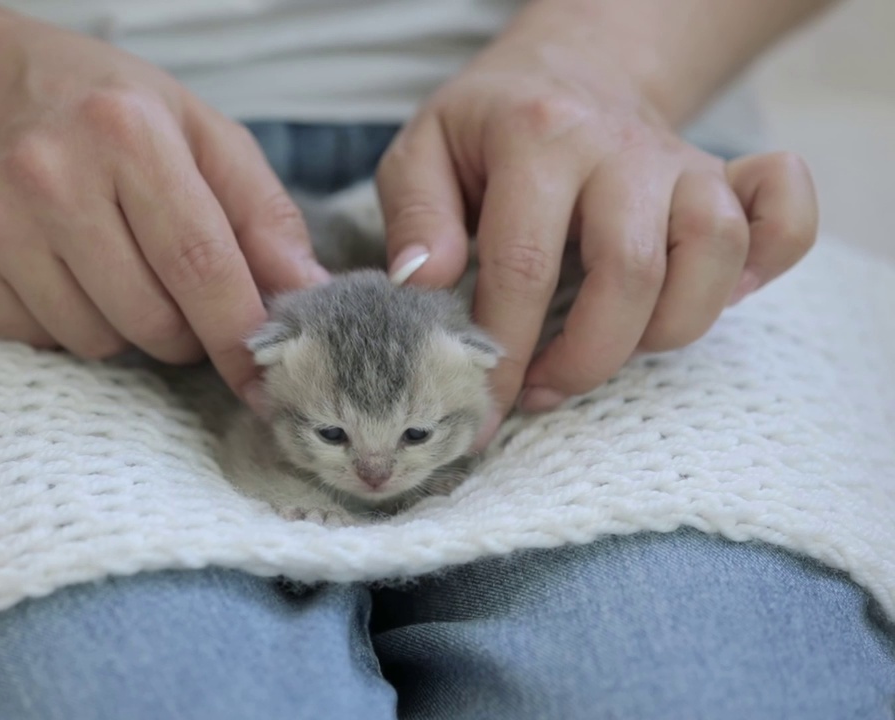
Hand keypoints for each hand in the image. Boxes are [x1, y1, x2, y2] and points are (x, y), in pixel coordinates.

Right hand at [0, 5, 327, 399]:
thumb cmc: (92, 104)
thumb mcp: (191, 125)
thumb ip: (259, 209)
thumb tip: (307, 293)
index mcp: (126, 130)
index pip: (200, 263)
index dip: (240, 334)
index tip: (267, 381)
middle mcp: (51, 175)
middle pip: (151, 318)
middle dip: (186, 333)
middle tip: (182, 296)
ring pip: (97, 342)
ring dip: (125, 328)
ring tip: (112, 266)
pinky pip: (40, 342)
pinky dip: (65, 324)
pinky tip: (57, 270)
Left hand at [375, 34, 817, 444]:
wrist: (566, 72)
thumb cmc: (486, 128)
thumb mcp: (422, 152)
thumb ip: (414, 216)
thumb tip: (425, 284)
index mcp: (537, 138)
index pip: (524, 266)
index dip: (502, 353)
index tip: (479, 411)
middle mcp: (621, 149)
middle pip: (631, 272)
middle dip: (584, 359)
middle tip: (540, 389)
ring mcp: (683, 163)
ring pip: (714, 256)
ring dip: (664, 330)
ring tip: (606, 351)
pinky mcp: (726, 179)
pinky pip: (785, 219)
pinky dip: (769, 265)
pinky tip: (711, 298)